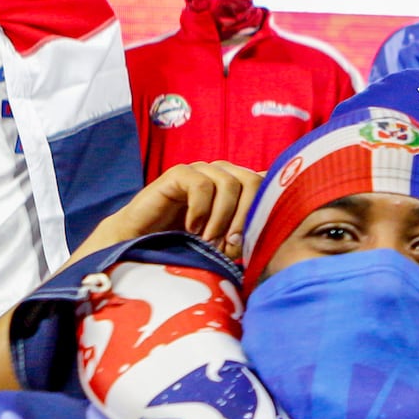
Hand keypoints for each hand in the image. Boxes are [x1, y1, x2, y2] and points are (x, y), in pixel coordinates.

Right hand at [82, 162, 260, 261]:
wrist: (141, 245)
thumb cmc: (187, 246)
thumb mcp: (225, 244)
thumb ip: (248, 235)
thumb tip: (278, 235)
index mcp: (240, 188)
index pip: (268, 183)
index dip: (267, 210)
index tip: (256, 242)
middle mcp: (224, 174)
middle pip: (254, 181)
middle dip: (245, 217)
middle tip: (230, 246)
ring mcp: (202, 171)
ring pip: (229, 183)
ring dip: (221, 218)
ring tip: (208, 241)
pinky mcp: (178, 173)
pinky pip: (201, 184)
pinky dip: (200, 210)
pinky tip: (191, 228)